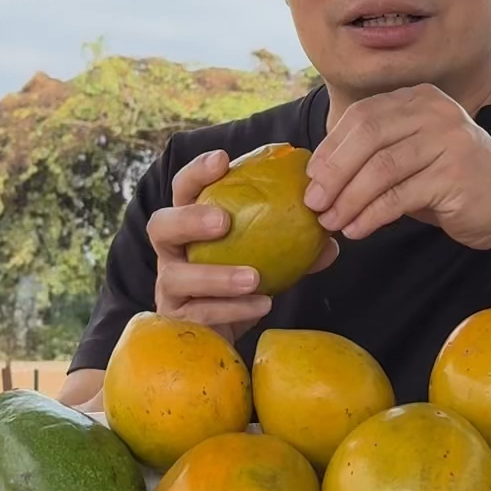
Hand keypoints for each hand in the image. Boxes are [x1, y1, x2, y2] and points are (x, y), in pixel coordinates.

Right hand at [148, 149, 337, 342]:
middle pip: (160, 226)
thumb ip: (295, 242)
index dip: (197, 172)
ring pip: (176, 277)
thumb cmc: (243, 282)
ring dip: (216, 276)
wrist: (226, 331)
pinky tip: (262, 304)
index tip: (222, 159)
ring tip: (253, 277)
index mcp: (189, 224)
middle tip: (223, 220)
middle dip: (188, 219)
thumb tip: (329, 232)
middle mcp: (172, 252)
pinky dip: (233, 309)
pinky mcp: (177, 320)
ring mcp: (169, 288)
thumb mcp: (268, 256)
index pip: (184, 189)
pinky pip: (200, 313)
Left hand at [303, 85, 490, 249]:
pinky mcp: (454, 175)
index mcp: (419, 99)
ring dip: (349, 199)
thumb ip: (376, 153)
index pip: (362, 116)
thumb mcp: (414, 155)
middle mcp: (435, 112)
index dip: (331, 148)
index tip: (311, 178)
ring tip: (332, 222)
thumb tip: (320, 175)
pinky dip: (371, 215)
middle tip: (314, 202)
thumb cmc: (455, 182)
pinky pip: (399, 196)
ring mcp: (448, 141)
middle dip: (334, 173)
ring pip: (381, 168)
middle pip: (367, 137)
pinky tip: (357, 230)